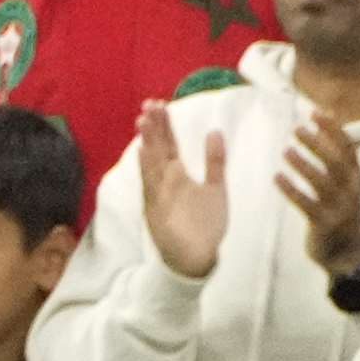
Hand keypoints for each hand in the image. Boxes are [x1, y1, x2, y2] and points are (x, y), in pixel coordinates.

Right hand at [129, 96, 230, 280]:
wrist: (197, 257)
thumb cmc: (205, 223)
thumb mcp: (216, 189)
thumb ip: (215, 162)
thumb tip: (215, 130)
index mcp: (177, 174)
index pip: (168, 144)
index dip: (164, 125)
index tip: (159, 103)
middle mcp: (165, 180)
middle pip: (157, 148)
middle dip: (153, 127)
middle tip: (150, 104)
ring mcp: (159, 193)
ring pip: (151, 163)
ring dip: (147, 142)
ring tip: (143, 121)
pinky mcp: (156, 209)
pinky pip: (151, 187)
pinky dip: (146, 170)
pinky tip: (143, 153)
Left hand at [273, 95, 359, 294]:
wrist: (349, 252)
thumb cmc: (341, 208)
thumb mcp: (345, 181)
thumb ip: (335, 152)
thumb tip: (322, 114)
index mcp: (355, 177)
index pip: (348, 148)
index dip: (333, 129)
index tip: (315, 112)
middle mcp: (351, 190)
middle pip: (336, 163)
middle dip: (318, 145)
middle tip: (297, 130)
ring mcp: (339, 208)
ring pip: (323, 183)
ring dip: (303, 166)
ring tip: (286, 152)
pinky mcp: (325, 224)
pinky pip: (307, 205)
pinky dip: (291, 190)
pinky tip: (277, 178)